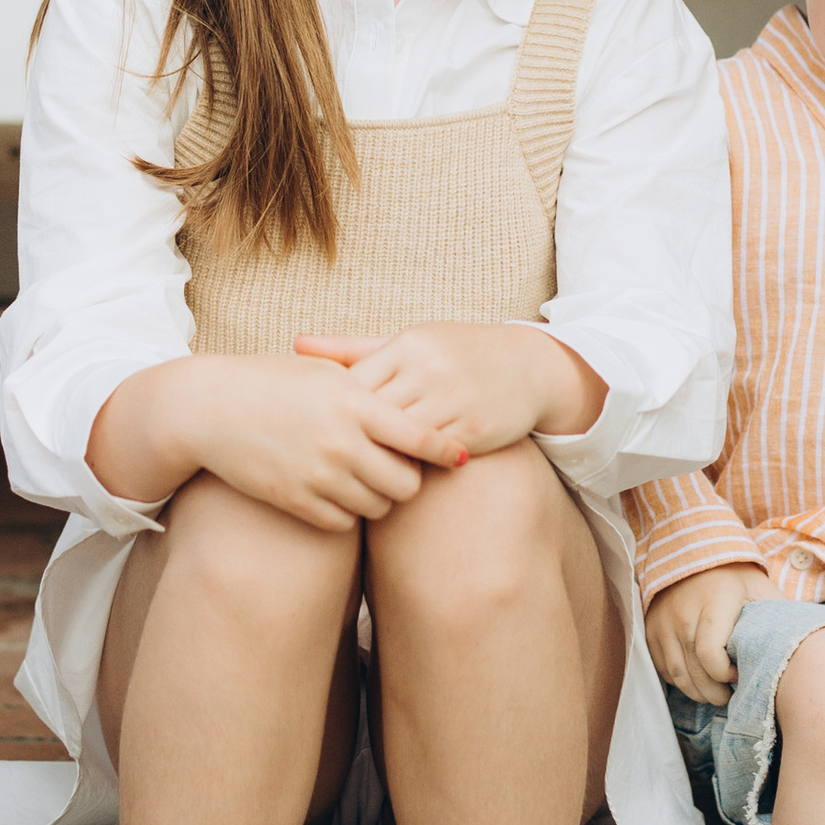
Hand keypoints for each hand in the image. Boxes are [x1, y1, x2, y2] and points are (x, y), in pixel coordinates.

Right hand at [151, 354, 458, 532]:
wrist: (209, 409)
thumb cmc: (272, 382)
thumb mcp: (324, 373)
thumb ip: (372, 390)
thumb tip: (422, 407)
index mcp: (354, 402)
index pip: (420, 436)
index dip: (446, 450)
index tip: (459, 456)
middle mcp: (342, 443)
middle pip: (407, 484)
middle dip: (409, 479)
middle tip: (398, 468)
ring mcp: (318, 476)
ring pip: (379, 508)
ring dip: (379, 497)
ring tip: (365, 478)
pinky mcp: (296, 502)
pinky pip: (345, 522)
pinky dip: (347, 511)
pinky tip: (335, 491)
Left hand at [296, 323, 605, 463]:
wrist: (529, 367)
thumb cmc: (454, 354)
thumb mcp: (407, 344)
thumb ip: (351, 348)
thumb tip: (295, 343)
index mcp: (407, 345)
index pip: (355, 380)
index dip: (332, 409)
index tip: (313, 428)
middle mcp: (428, 370)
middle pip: (373, 412)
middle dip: (348, 437)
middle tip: (320, 461)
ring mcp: (452, 400)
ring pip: (400, 440)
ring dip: (376, 460)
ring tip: (348, 478)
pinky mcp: (473, 430)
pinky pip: (431, 456)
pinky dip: (410, 469)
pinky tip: (390, 482)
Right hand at [645, 564, 772, 704]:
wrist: (694, 553)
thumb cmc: (735, 578)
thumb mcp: (761, 590)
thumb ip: (779, 616)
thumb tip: (806, 644)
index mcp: (714, 603)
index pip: (712, 657)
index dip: (728, 676)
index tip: (741, 671)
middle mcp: (683, 614)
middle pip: (696, 673)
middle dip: (716, 694)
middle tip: (731, 695)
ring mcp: (663, 623)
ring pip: (678, 676)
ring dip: (699, 693)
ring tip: (716, 693)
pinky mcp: (651, 630)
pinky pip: (664, 669)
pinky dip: (681, 681)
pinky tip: (698, 678)